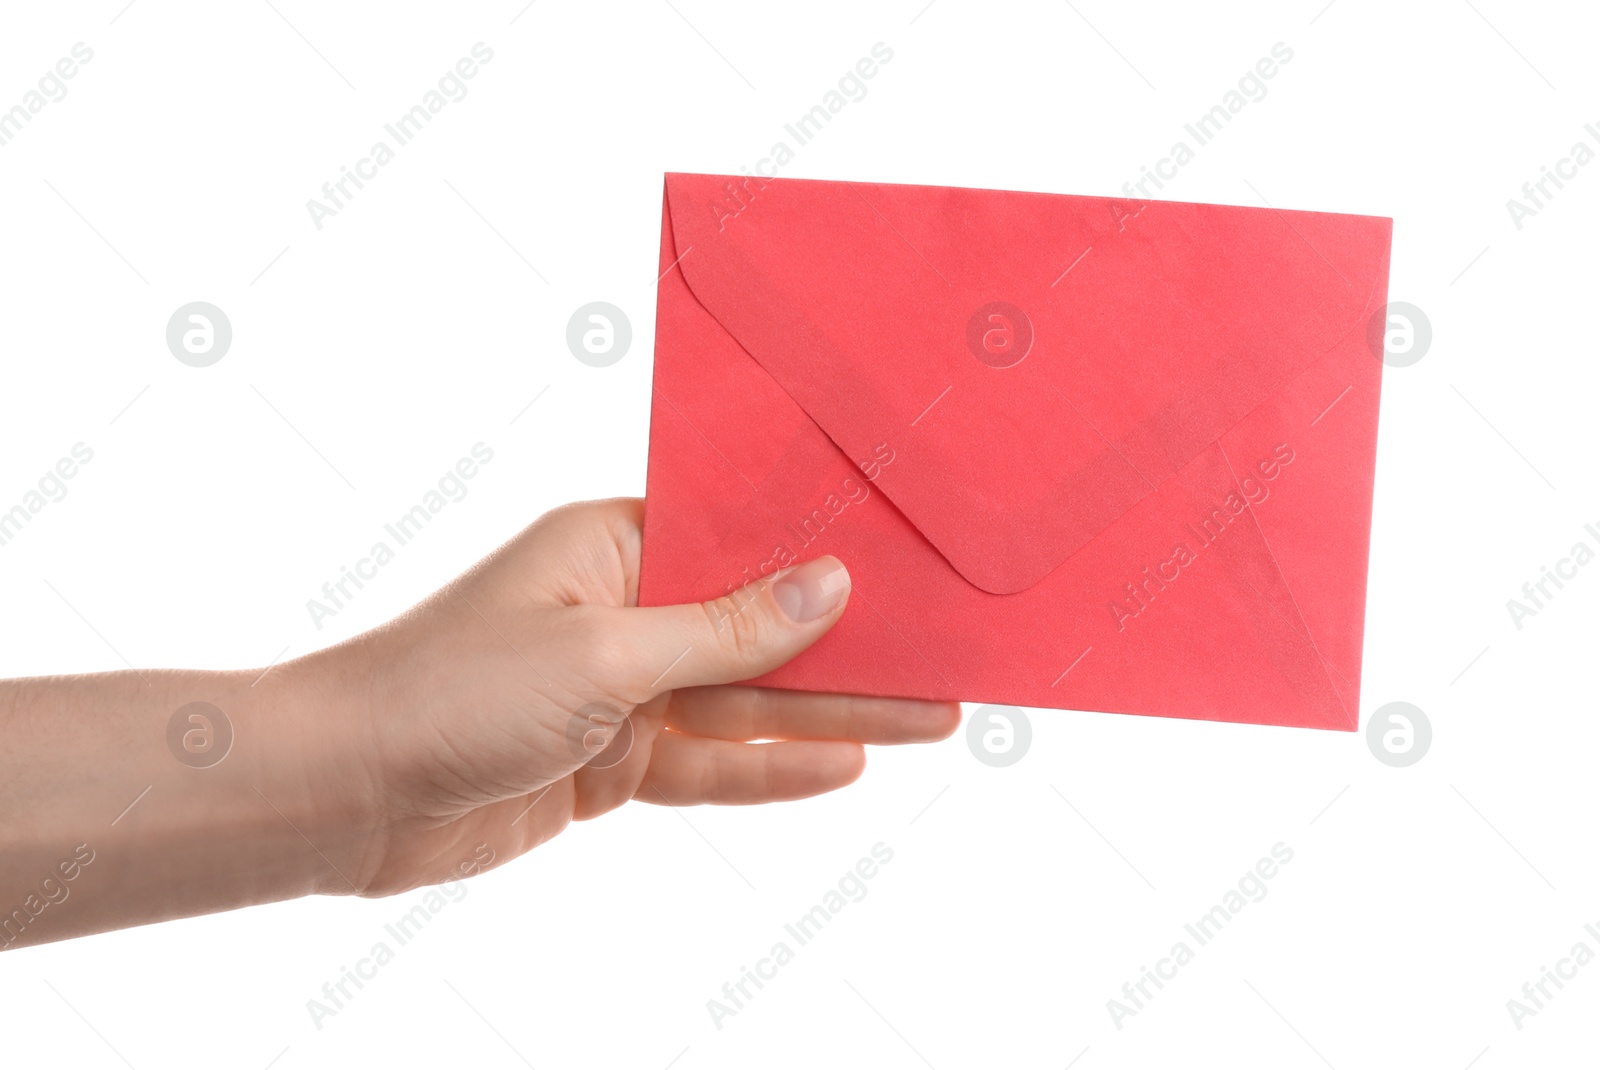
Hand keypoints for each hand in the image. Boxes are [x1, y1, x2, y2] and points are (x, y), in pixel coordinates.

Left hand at [324, 498, 960, 896]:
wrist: (344, 793)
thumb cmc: (450, 691)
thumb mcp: (604, 654)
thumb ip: (723, 630)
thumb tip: (826, 585)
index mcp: (615, 545)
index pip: (742, 537)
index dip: (825, 550)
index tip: (910, 554)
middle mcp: (624, 610)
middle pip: (760, 626)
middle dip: (851, 645)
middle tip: (948, 654)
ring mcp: (620, 691)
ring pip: (746, 702)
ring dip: (833, 713)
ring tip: (930, 714)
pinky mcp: (610, 762)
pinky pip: (708, 764)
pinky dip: (771, 771)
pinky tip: (845, 767)